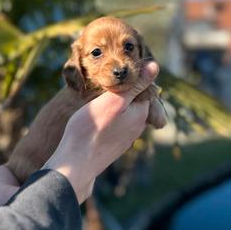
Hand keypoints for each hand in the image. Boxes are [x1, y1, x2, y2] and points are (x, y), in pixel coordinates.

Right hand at [44, 61, 158, 202]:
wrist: (76, 163)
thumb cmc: (92, 128)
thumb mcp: (115, 100)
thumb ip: (135, 84)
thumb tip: (154, 66)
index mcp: (141, 114)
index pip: (144, 88)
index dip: (130, 78)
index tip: (115, 72)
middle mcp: (137, 127)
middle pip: (133, 101)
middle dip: (121, 92)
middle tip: (101, 84)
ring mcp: (125, 138)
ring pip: (123, 113)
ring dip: (113, 105)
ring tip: (95, 99)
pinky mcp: (112, 145)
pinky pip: (114, 125)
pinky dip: (106, 117)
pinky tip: (93, 117)